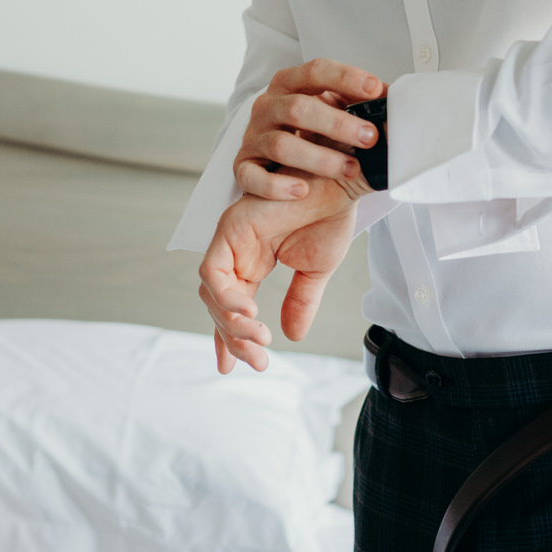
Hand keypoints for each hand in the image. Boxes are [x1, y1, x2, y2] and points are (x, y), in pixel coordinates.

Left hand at [199, 173, 356, 372]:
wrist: (341, 184)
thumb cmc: (330, 216)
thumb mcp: (316, 271)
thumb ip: (300, 302)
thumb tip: (293, 336)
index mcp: (252, 262)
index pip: (230, 307)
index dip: (228, 339)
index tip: (235, 367)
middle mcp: (236, 252)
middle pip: (217, 305)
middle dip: (233, 338)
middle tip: (258, 359)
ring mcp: (230, 239)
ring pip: (210, 292)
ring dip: (230, 321)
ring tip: (258, 337)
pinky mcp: (229, 228)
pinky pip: (213, 272)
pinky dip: (226, 296)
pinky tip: (249, 312)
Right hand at [234, 59, 383, 200]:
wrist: (284, 169)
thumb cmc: (314, 135)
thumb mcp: (335, 115)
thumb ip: (360, 106)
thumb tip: (397, 102)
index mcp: (291, 84)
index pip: (315, 71)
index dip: (345, 78)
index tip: (375, 90)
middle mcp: (268, 107)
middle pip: (298, 108)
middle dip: (338, 123)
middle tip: (370, 137)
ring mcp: (253, 137)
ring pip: (281, 144)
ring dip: (319, 158)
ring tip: (350, 170)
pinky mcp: (243, 167)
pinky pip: (252, 177)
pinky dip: (277, 185)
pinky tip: (302, 190)